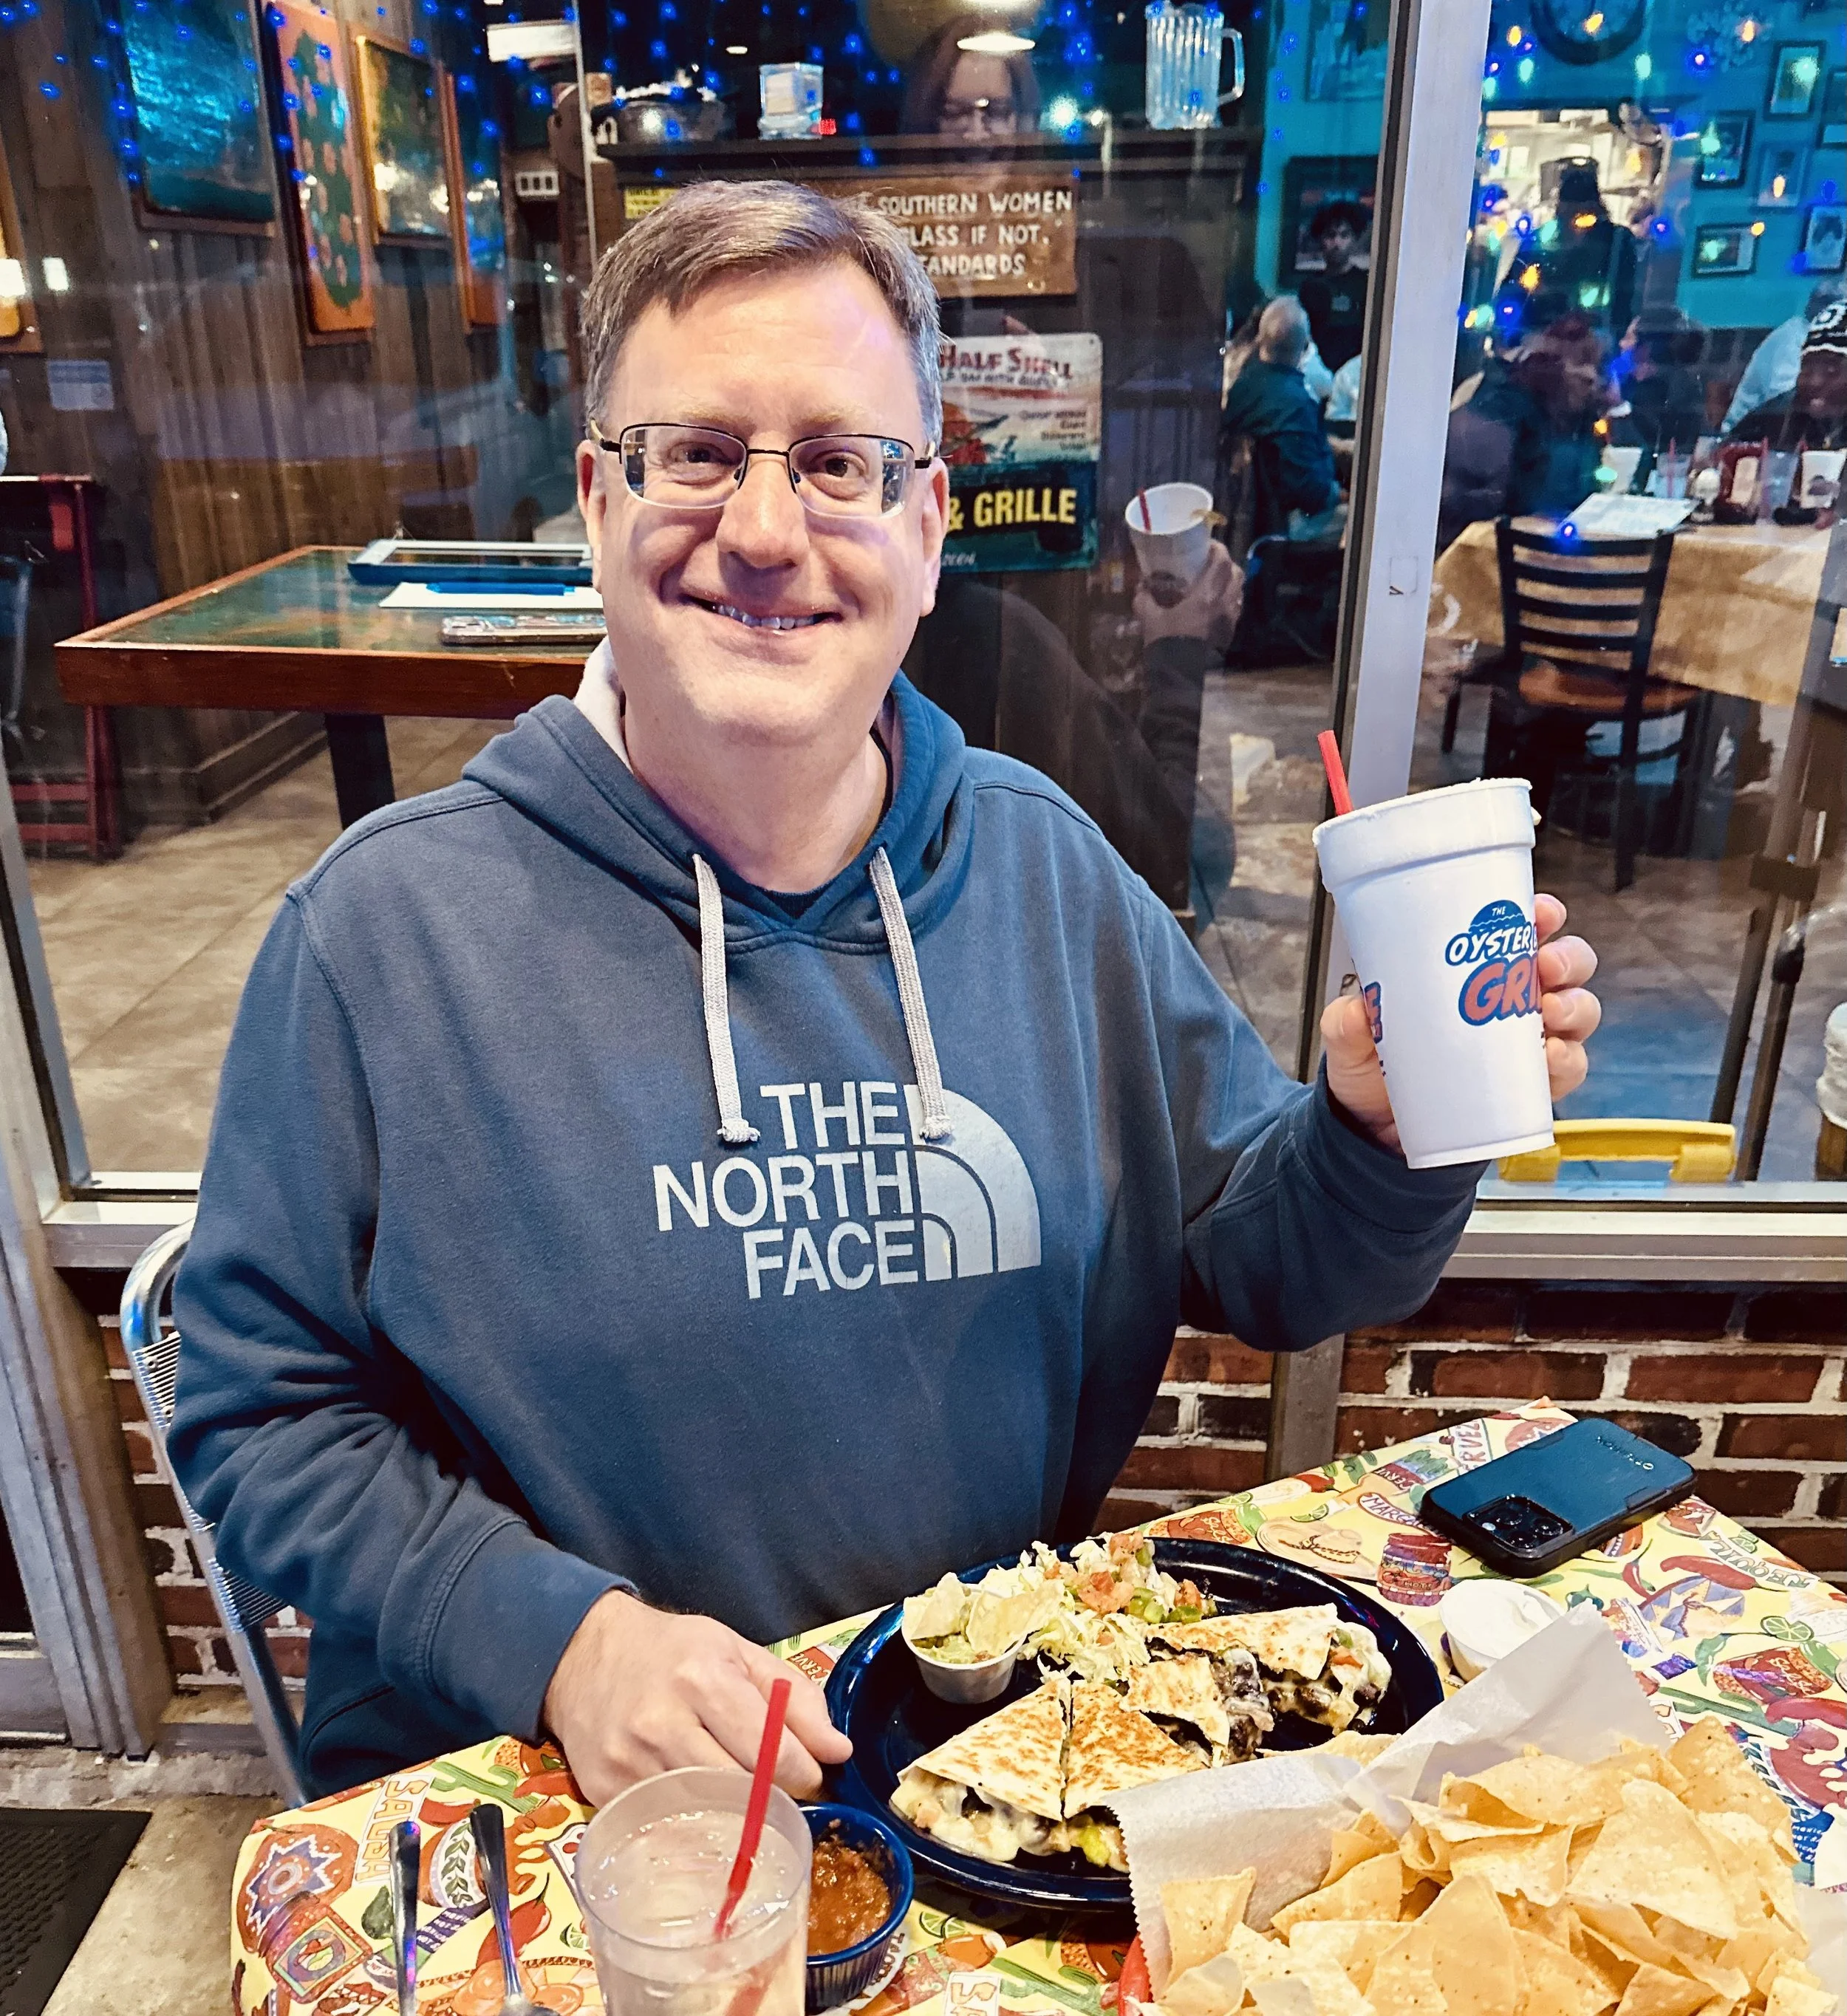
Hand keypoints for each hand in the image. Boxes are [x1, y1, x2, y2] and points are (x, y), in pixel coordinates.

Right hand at [543, 1589, 851, 1808]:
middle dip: (773, 1796)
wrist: (582, 1653)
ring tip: (744, 1799)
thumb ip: (795, 1698)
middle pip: (740, 1788)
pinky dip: (693, 1823)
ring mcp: (629, 1763)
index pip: (770, 1748)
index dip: (803, 1772)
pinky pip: (666, 1826)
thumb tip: (838, 1750)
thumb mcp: (737, 1652)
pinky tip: (700, 1807)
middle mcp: (662, 1722)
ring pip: (705, 1814)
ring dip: (736, 1815)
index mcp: (702, 1678)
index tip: (813, 1776)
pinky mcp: (605, 1793)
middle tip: (783, 1792)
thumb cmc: (671, 1651)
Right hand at [1134, 541, 1244, 651]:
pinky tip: (1214, 604)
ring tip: (1214, 582)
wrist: (1179, 678)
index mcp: (1207, 596)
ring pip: (1239, 591)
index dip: (1218, 549)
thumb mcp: (1150, 619)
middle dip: (1227, 564)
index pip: (1222, 562)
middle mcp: (1224, 604)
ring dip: (1230, 582)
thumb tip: (1141, 588)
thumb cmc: (1166, 644)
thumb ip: (1145, 600)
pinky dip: (1229, 600)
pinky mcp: (1230, 633)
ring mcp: (1230, 620)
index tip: (1207, 545)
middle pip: (1237, 574)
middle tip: (1212, 562)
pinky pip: (1235, 609)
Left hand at [1320, 893, 1599, 1154]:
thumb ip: (1346, 1023)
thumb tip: (1357, 1011)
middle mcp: (1513, 999)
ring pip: (1578, 1012)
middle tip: (1545, 963)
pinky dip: (1567, 1061)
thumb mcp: (1350, 1038)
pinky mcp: (1532, 1085)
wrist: (1375, 1131)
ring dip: (1575, 1005)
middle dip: (1568, 957)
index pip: (1522, 931)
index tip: (1540, 913)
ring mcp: (1528, 1042)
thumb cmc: (1373, 1067)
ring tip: (1550, 1010)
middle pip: (1566, 965)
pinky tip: (1550, 1057)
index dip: (1542, 916)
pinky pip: (1569, 1069)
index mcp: (1478, 970)